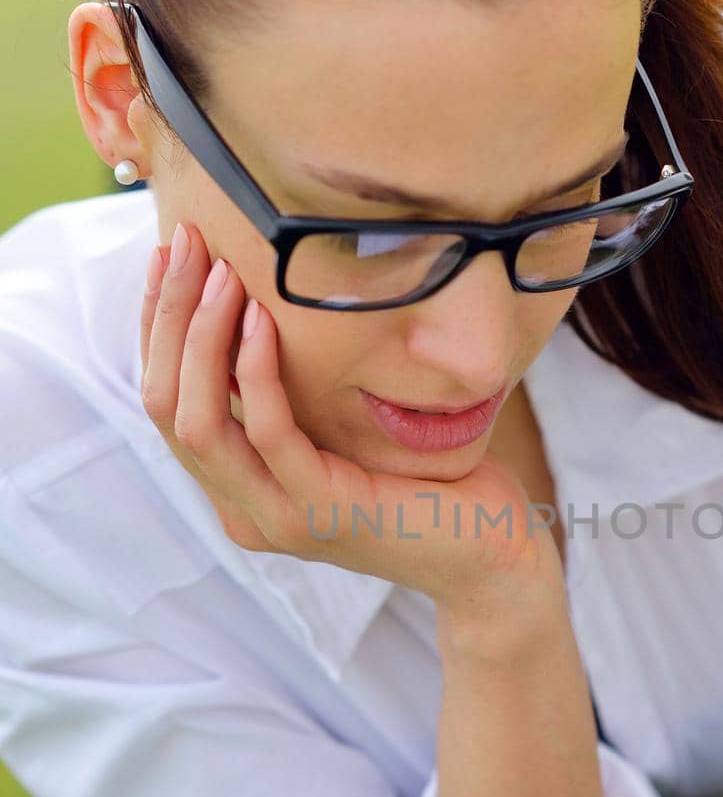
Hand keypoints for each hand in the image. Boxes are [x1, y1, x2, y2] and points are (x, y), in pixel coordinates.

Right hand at [139, 221, 557, 611]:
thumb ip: (298, 392)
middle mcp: (243, 509)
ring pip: (198, 421)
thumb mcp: (344, 427)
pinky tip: (263, 319)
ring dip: (200, 337)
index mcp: (239, 488)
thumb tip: (268, 300)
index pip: (164, 400)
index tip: (168, 255)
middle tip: (181, 244)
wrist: (491, 552)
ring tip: (219, 272)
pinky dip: (258, 371)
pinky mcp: (322, 511)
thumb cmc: (428, 478)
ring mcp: (277, 518)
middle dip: (166, 316)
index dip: (157, 325)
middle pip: (164, 405)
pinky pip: (271, 433)